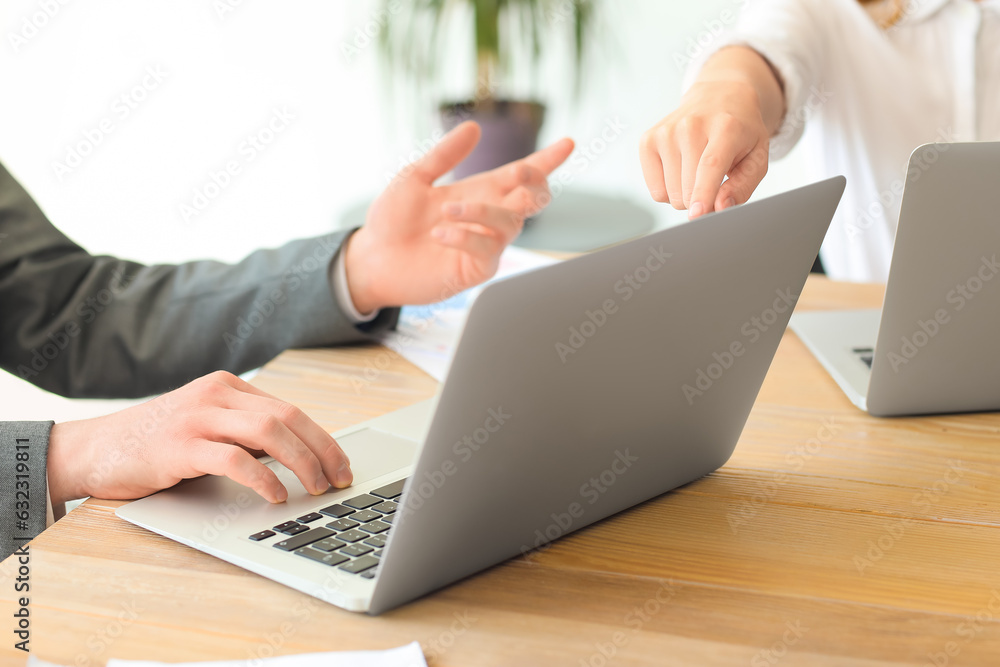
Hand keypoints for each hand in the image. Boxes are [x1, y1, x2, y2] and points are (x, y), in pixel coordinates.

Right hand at [46, 371, 351, 505]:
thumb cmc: (156, 444)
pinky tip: (276, 495)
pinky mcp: (179, 446)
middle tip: (340, 479)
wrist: (93, 450)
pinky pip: (233, 459)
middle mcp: (215, 394)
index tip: (343, 465)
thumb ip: (245, 434)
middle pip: (287, 417)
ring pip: (268, 432)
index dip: (323, 439)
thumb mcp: (207, 428)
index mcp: (228, 387)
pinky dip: (262, 478)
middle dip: (322, 450)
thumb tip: (299, 456)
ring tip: (316, 487)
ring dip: (301, 462)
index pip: (291, 410)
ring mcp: (196, 417)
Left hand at [344, 121, 574, 311]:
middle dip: (534, 182)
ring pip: (511, 222)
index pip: (521, 175)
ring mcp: (485, 244)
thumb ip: (445, 155)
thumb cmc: (392, 220)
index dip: (546, 160)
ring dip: (483, 211)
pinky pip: (488, 250)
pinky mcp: (475, 269)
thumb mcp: (414, 177)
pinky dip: (467, 237)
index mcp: (478, 192)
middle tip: (519, 171)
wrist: (372, 259)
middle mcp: (488, 217)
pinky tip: (441, 233)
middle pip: (533, 198)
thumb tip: (474, 127)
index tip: (568, 143)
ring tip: (446, 211)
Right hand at [639, 46, 783, 218]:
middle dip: (701, 199)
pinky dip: (668, 190)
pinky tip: (680, 170)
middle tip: (713, 180)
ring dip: (684, 194)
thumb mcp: (756, 156)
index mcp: (725, 127)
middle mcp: (691, 126)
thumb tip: (720, 207)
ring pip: (670, 194)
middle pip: (687, 189)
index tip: (697, 214)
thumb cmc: (740, 132)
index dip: (703, 193)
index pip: (709, 165)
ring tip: (696, 171)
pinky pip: (655, 190)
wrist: (717, 96)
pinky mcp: (648, 140)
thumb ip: (743, 186)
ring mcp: (665, 133)